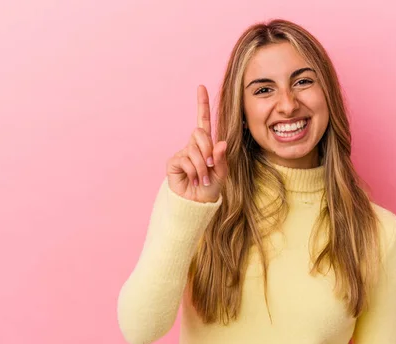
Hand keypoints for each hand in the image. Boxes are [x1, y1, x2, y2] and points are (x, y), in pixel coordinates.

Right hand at [166, 85, 227, 202]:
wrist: (197, 203)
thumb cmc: (210, 188)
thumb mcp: (221, 173)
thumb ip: (222, 158)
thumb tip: (221, 143)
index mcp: (206, 145)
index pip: (202, 120)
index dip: (202, 104)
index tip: (200, 87)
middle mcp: (193, 145)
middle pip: (200, 133)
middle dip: (208, 150)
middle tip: (210, 167)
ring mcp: (182, 153)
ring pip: (194, 150)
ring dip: (203, 168)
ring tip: (202, 179)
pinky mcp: (173, 162)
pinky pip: (186, 160)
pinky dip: (194, 172)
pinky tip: (193, 180)